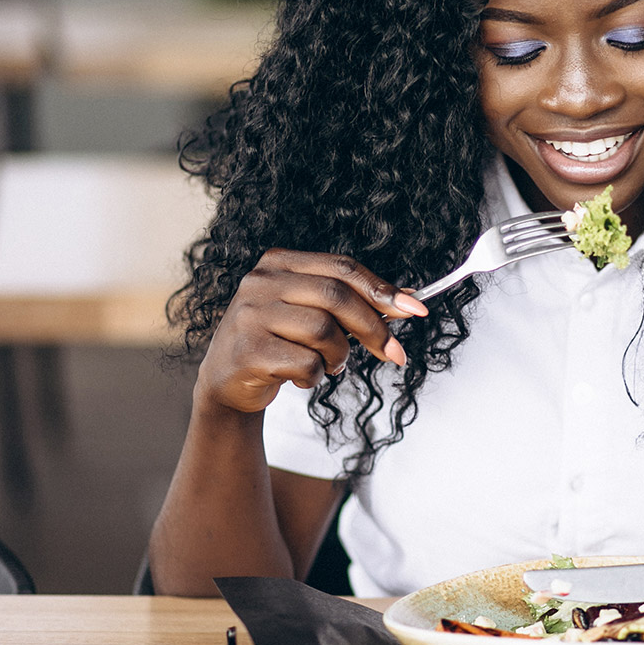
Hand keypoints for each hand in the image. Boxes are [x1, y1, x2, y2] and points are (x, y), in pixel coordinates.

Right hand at [195, 248, 428, 413]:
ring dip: (339, 356)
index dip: (383, 289)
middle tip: (393, 353)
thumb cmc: (278, 342)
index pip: (343, 268)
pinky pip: (306, 363)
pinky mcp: (248, 350)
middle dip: (374, 328)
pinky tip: (302, 377)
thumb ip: (349, 302)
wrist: (227, 381)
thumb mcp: (308, 312)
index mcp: (279, 263)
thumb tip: (407, 301)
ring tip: (330, 364)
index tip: (417, 310)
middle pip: (337, 297)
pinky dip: (315, 376)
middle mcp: (261, 281)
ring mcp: (250, 315)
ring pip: (324, 331)